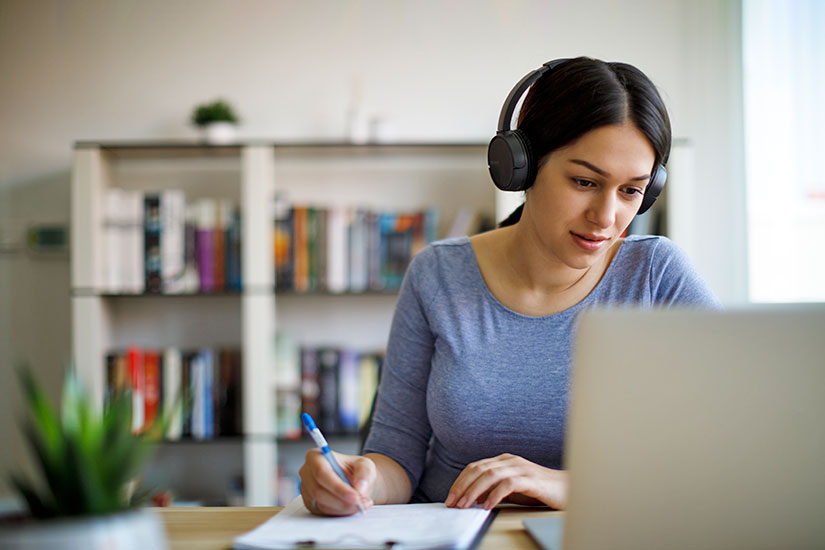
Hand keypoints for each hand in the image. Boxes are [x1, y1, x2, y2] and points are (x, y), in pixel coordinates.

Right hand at [298, 449, 375, 515]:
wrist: (354, 481)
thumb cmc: (354, 469)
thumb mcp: (364, 465)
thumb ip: (364, 474)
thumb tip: (359, 487)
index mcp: (315, 456)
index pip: (321, 472)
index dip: (337, 487)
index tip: (354, 496)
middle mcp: (307, 473)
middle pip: (320, 491)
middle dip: (343, 500)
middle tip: (361, 503)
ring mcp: (307, 490)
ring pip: (323, 504)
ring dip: (344, 507)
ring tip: (361, 503)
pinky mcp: (311, 504)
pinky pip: (324, 512)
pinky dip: (341, 512)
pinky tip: (351, 506)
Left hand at [445, 453, 567, 509]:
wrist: (568, 490)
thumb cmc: (539, 490)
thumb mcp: (512, 489)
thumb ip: (494, 490)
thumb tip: (473, 499)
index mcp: (503, 460)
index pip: (475, 467)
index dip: (460, 482)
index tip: (450, 498)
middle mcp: (510, 461)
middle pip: (479, 469)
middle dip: (462, 487)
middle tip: (452, 503)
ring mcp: (521, 468)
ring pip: (490, 475)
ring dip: (474, 491)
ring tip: (465, 505)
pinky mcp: (531, 480)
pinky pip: (508, 485)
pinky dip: (495, 495)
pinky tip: (487, 506)